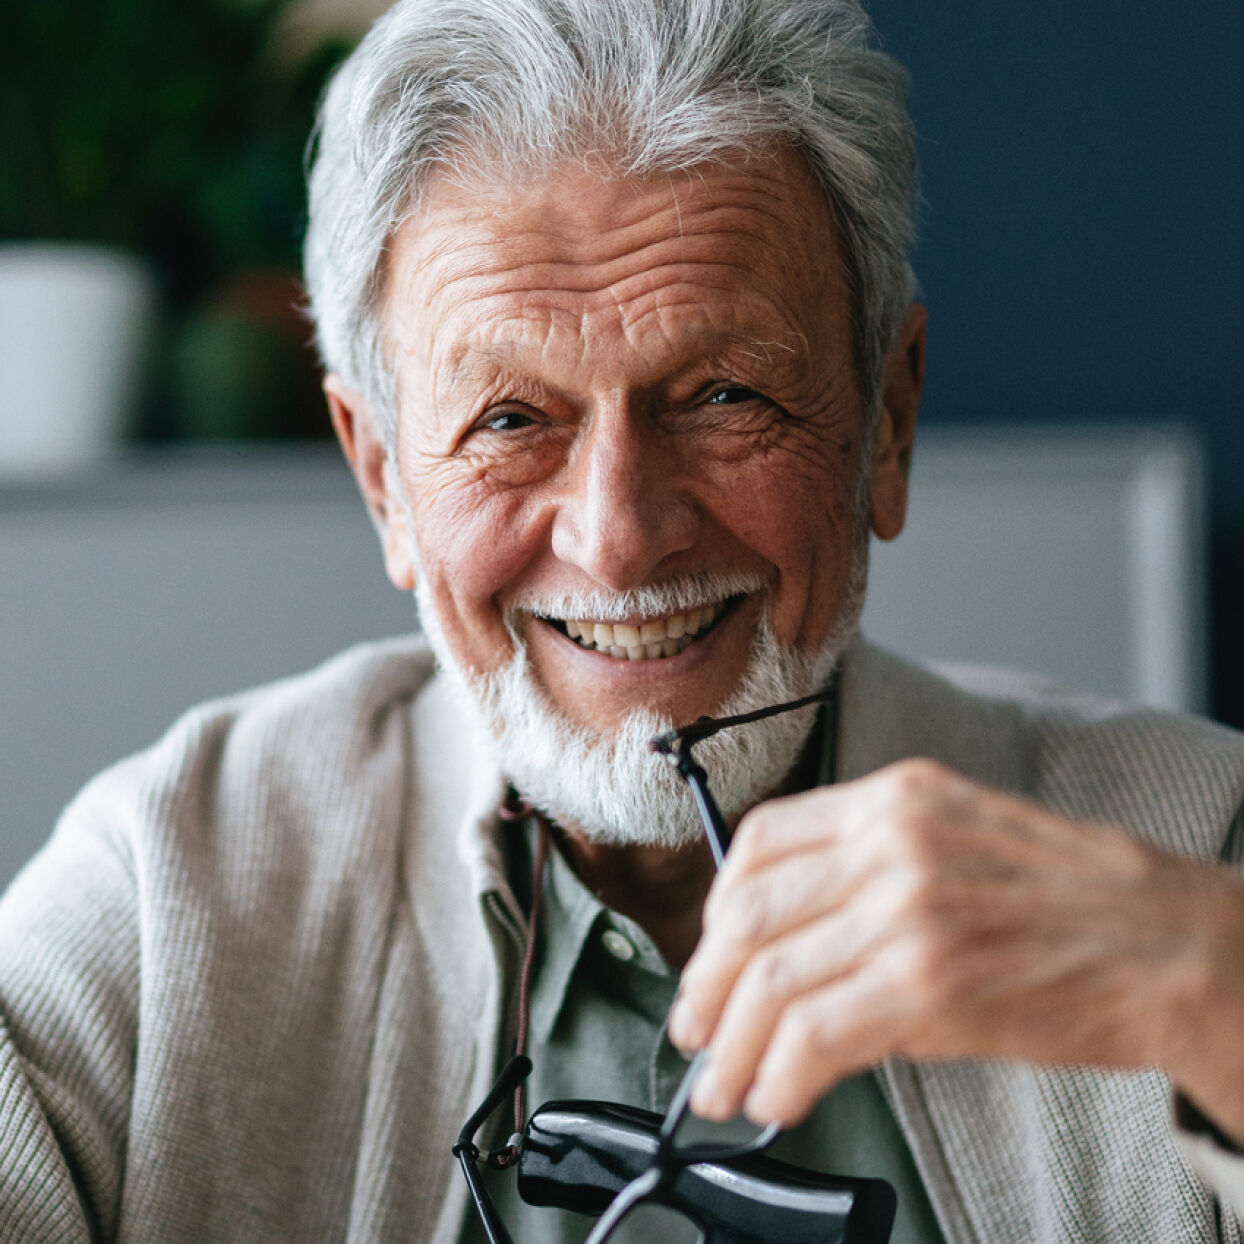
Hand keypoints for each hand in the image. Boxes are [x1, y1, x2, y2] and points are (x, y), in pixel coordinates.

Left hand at [668, 759, 1243, 1139]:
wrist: (1178, 944)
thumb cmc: (1075, 900)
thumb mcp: (962, 840)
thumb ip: (873, 867)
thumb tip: (793, 943)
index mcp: (894, 799)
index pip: (759, 842)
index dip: (718, 909)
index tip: (713, 956)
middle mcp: (891, 844)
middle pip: (748, 912)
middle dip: (707, 984)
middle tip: (697, 1032)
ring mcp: (909, 911)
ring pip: (770, 979)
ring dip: (733, 1046)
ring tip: (725, 1086)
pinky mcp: (932, 986)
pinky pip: (815, 1033)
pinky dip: (780, 1075)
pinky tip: (779, 1099)